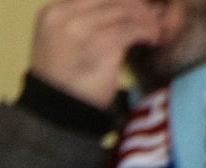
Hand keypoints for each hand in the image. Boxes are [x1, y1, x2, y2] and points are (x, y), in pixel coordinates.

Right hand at [28, 0, 169, 106]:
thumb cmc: (63, 82)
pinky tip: (153, 39)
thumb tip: (128, 4)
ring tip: (155, 29)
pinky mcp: (101, 45)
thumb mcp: (62, 43)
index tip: (138, 7)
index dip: (122, 1)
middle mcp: (63, 16)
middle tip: (154, 14)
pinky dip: (148, 31)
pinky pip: (134, 29)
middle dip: (137, 6)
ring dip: (147, 18)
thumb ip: (84, 20)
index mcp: (51, 13)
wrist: (56, 117)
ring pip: (127, 10)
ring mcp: (81, 30)